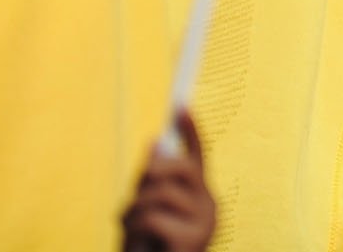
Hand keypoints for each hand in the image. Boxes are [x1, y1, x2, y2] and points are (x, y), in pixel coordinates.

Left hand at [121, 111, 214, 251]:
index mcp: (201, 199)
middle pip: (178, 168)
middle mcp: (210, 208)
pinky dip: (134, 233)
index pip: (199, 156)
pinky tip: (139, 248)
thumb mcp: (147, 215)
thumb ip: (153, 184)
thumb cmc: (147, 251)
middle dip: (147, 179)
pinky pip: (151, 218)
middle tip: (132, 206)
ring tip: (133, 238)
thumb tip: (155, 142)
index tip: (180, 105)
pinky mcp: (192, 240)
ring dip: (133, 214)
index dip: (190, 130)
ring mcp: (204, 224)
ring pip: (158, 193)